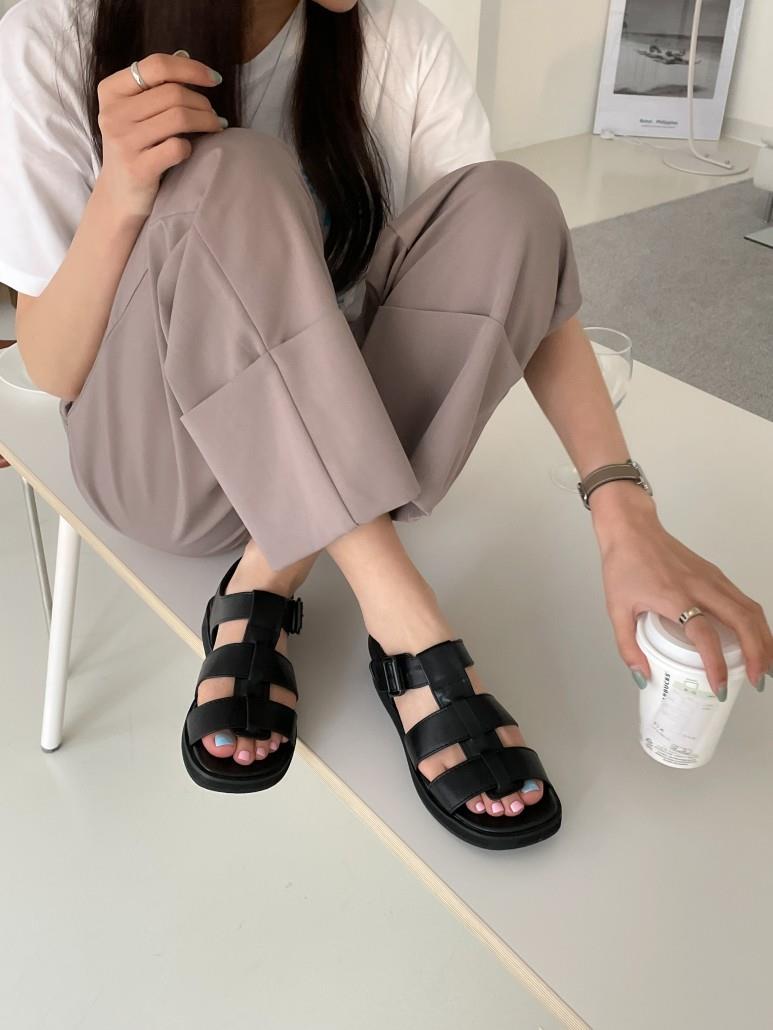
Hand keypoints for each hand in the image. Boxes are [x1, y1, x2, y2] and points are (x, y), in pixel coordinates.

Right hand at [95, 52, 225, 219]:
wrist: (120, 197)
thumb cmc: (135, 149)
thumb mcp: (136, 113)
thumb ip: (155, 85)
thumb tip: (184, 55)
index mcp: (111, 91)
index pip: (156, 65)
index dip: (191, 69)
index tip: (214, 79)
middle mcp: (113, 113)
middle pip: (173, 93)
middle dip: (203, 102)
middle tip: (214, 116)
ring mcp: (124, 141)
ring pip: (179, 117)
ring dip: (206, 121)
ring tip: (215, 128)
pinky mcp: (138, 168)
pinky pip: (177, 147)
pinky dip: (192, 147)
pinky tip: (193, 150)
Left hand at [594, 501, 772, 697]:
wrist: (632, 529)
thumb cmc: (624, 565)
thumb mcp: (616, 609)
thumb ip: (627, 646)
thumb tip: (642, 675)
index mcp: (675, 597)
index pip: (704, 635)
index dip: (715, 664)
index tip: (720, 687)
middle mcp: (700, 587)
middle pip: (742, 621)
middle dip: (756, 654)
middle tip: (755, 680)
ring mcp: (712, 579)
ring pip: (750, 610)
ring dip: (762, 639)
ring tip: (764, 665)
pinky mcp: (716, 575)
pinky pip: (744, 600)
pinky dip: (755, 622)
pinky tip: (754, 638)